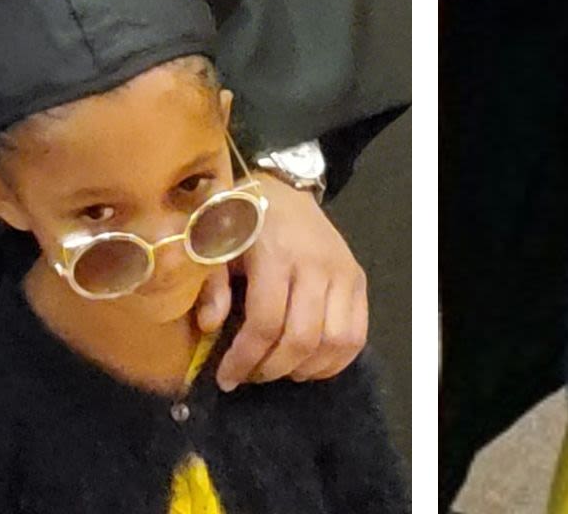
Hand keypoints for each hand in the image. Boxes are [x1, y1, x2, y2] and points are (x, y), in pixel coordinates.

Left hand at [198, 175, 367, 389]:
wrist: (284, 189)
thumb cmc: (242, 219)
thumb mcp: (215, 243)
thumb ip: (212, 284)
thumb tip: (209, 326)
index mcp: (276, 253)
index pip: (266, 322)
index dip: (245, 358)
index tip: (225, 378)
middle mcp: (316, 264)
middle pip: (303, 338)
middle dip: (273, 369)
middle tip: (250, 376)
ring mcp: (343, 272)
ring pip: (336, 341)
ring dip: (306, 369)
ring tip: (279, 369)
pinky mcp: (358, 280)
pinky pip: (357, 334)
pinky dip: (335, 360)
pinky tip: (309, 364)